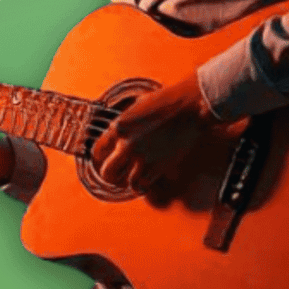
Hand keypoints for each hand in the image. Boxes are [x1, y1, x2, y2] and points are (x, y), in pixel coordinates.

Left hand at [90, 72, 219, 193]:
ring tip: (129, 181)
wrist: (190, 106)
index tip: (105, 158)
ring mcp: (142, 157)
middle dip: (110, 174)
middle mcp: (127, 144)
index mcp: (119, 127)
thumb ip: (128, 119)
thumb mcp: (139, 105)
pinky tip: (143, 184)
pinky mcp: (157, 166)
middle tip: (114, 174)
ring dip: (126, 183)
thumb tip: (125, 126)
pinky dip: (141, 188)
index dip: (100, 156)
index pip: (98, 150)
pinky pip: (142, 186)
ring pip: (124, 183)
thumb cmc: (168, 100)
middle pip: (107, 171)